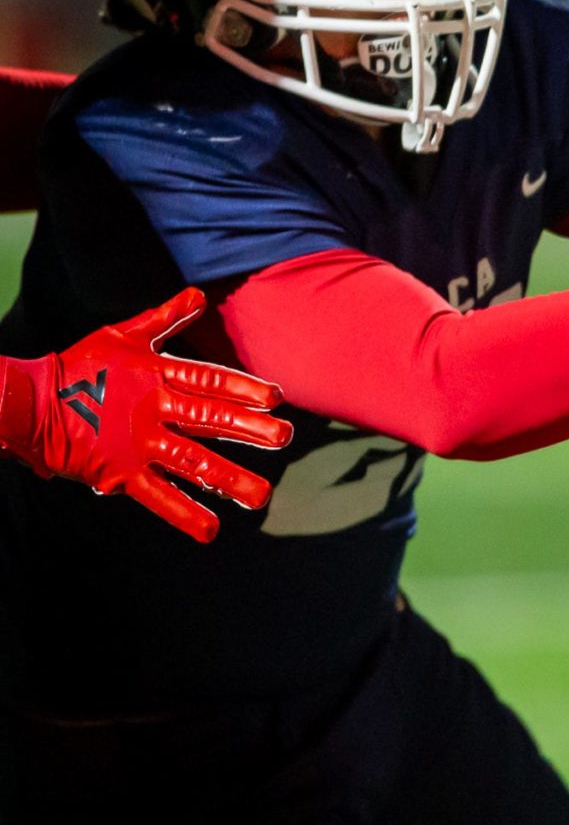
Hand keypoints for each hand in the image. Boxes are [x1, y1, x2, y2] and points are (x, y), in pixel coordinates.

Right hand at [0, 289, 292, 543]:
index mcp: (158, 375)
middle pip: (210, 419)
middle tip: (285, 438)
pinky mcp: (119, 472)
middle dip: (250, 430)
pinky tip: (211, 531)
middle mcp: (155, 409)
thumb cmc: (79, 366)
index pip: (210, 381)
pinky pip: (157, 496)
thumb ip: (165, 318)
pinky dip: (184, 514)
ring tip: (262, 497)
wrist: (28, 404)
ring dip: (228, 480)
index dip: (244, 389)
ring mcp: (138, 443)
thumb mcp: (124, 335)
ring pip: (191, 461)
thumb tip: (197, 293)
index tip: (277, 398)